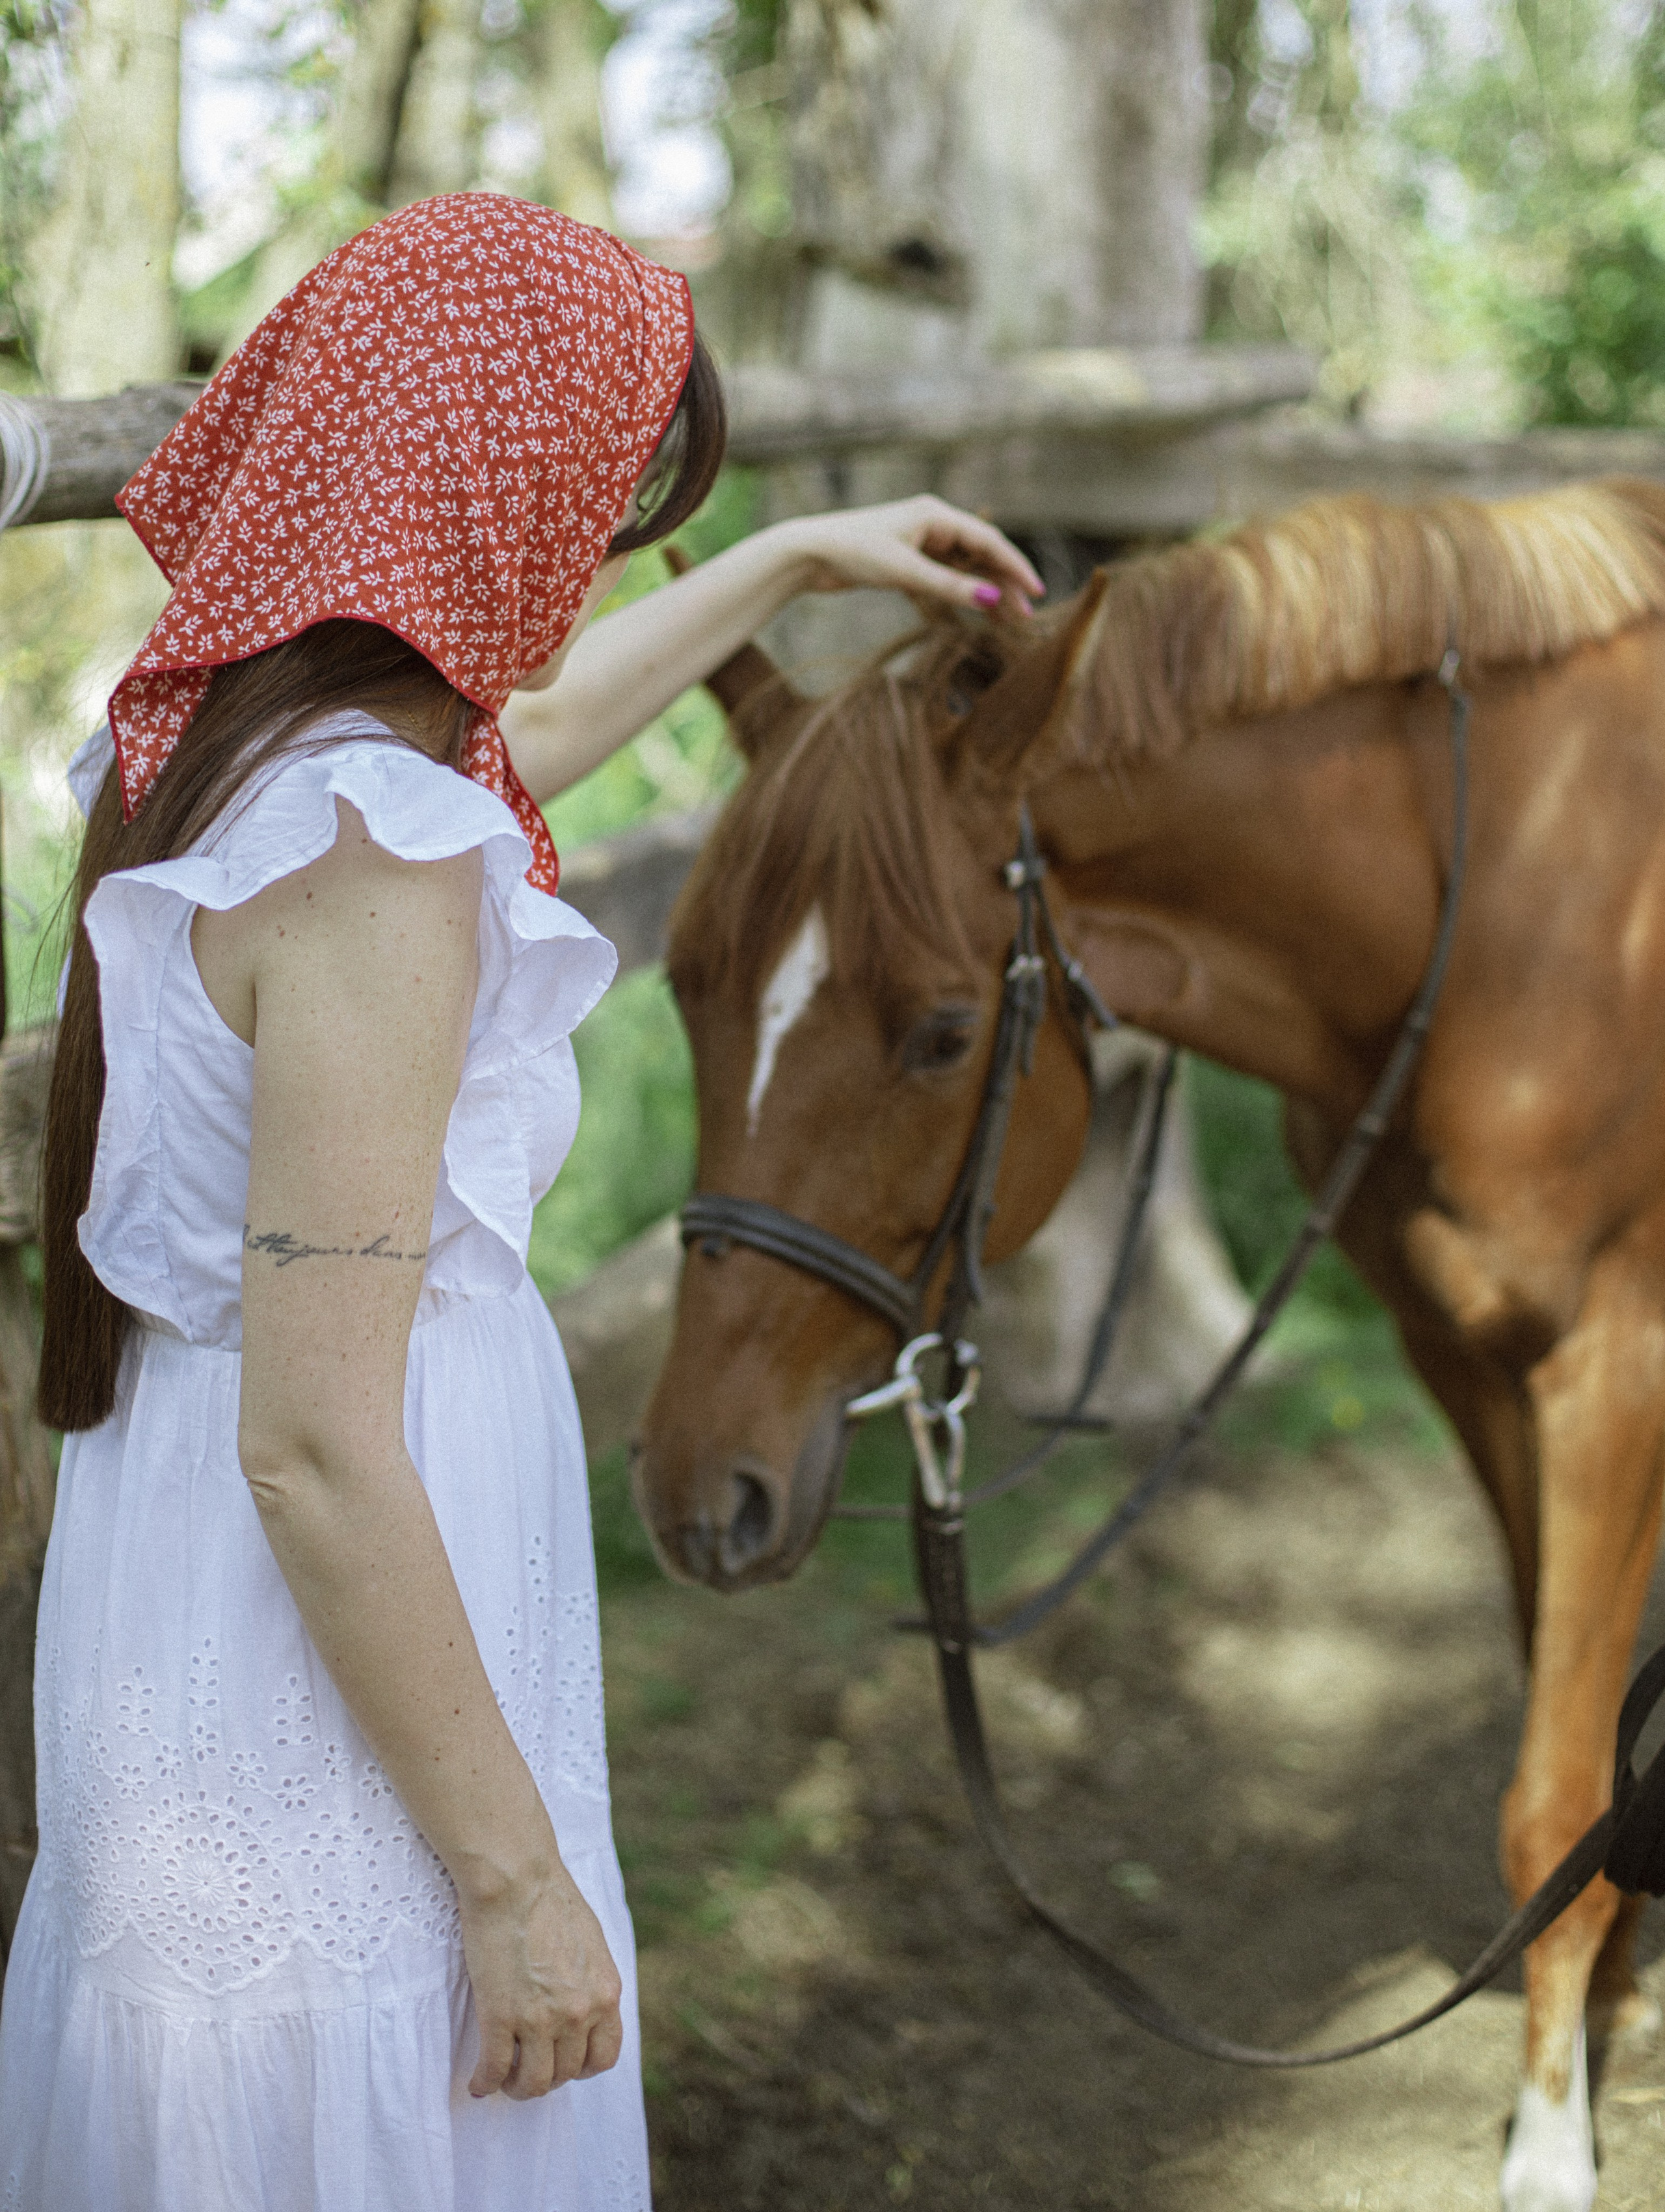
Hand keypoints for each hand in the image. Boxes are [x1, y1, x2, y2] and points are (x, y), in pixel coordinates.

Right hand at [458, 1851, 623, 2097]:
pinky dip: (485, 2082)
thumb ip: (590, 1981)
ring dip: (518, 2087)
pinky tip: (478, 2082)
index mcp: (605, 1993)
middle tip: (526, 2067)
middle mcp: (579, 2013)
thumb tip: (583, 2007)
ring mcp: (540, 2019)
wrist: (516, 1877)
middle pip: (566, 2073)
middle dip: (546, 2076)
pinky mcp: (500, 2016)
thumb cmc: (550, 1898)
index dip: (582, 2068)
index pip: (605, 2057)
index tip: (564, 2062)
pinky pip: (494, 2070)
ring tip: (504, 2079)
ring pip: (533, 2083)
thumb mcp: (590, 1943)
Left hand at [771, 495, 1043, 615]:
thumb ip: (950, 587)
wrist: (806, 553)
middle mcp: (931, 524)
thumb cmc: (853, 552)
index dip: (1016, 567)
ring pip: (963, 567)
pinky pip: (943, 576)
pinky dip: (959, 593)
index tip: (1037, 593)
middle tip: (1025, 618)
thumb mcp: (906, 572)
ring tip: (1006, 621)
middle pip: (980, 554)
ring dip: (984, 591)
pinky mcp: (904, 560)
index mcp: (936, 515)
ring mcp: (918, 541)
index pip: (989, 541)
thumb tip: (993, 600)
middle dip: (1005, 584)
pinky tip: (974, 612)